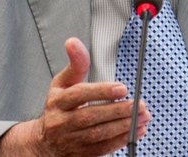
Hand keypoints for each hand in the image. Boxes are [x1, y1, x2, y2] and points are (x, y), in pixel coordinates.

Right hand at [0, 37, 149, 156]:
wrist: (45, 143)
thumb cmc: (58, 108)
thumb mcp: (62, 83)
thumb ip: (74, 64)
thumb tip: (73, 41)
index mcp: (58, 101)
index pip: (79, 94)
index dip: (101, 91)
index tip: (121, 88)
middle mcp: (62, 122)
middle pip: (90, 116)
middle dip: (117, 111)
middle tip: (138, 104)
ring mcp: (71, 140)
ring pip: (99, 134)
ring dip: (124, 126)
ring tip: (142, 117)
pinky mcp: (82, 154)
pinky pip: (103, 148)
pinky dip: (122, 139)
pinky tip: (136, 131)